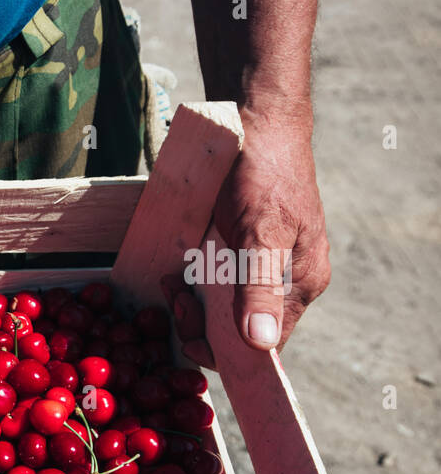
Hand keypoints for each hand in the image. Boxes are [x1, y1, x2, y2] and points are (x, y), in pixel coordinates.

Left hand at [168, 108, 331, 367]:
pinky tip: (176, 270)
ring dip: (190, 305)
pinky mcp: (236, 255)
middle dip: (199, 325)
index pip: (265, 348)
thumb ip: (260, 287)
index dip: (224, 350)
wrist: (255, 123)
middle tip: (175, 296)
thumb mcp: (258, 232)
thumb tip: (261, 343)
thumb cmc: (263, 173)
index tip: (189, 326)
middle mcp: (284, 283)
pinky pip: (211, 287)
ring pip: (219, 313)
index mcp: (301, 284)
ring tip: (173, 279)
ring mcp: (259, 269)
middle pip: (237, 335)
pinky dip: (189, 285)